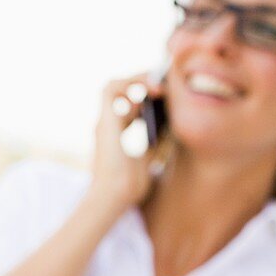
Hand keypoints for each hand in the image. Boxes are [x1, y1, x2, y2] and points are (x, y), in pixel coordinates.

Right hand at [90, 73, 164, 213]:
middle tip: (168, 85)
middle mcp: (109, 126)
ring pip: (114, 86)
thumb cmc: (130, 187)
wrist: (115, 196)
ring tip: (159, 86)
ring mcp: (105, 121)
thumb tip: (170, 125)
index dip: (148, 98)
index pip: (132, 109)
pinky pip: (110, 88)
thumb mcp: (150, 159)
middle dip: (145, 83)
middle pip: (124, 92)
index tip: (169, 96)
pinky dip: (128, 83)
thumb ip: (156, 143)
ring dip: (137, 79)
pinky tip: (149, 90)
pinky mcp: (105, 120)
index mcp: (118, 137)